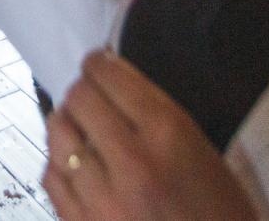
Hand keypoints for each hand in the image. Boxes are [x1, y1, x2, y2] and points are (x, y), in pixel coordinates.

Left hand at [44, 51, 255, 220]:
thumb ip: (152, 115)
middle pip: (78, 98)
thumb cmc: (218, 212)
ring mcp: (102, 199)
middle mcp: (131, 161)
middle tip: (91, 98)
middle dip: (83, 92)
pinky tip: (75, 167)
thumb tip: (108, 82)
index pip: (109, 75)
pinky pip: (51, 177)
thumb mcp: (200, 150)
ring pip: (57, 134)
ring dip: (68, 126)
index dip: (99, 63)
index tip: (98, 64)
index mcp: (168, 134)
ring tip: (80, 131)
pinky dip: (59, 164)